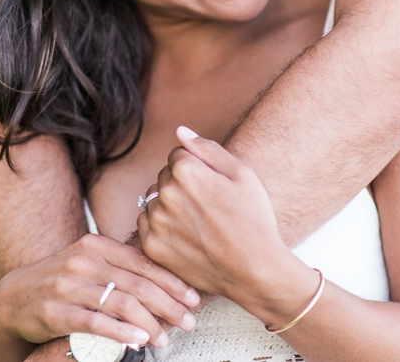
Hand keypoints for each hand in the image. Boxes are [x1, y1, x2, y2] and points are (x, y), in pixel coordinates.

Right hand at [0, 234, 198, 348]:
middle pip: (139, 284)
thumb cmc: (65, 280)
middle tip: (189, 321)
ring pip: (121, 303)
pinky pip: (95, 322)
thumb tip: (170, 282)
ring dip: (149, 323)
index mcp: (99, 245)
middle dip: (169, 305)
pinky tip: (138, 340)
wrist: (14, 297)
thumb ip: (123, 266)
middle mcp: (85, 261)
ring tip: (165, 338)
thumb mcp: (92, 262)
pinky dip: (121, 332)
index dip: (173, 281)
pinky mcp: (55, 311)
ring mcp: (69, 285)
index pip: (145, 262)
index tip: (194, 298)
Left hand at [137, 127, 304, 308]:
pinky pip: (146, 224)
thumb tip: (180, 131)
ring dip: (170, 205)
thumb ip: (207, 148)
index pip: (177, 154)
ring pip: (155, 200)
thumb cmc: (253, 217)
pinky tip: (187, 235)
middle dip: (181, 184)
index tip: (213, 184)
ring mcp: (156, 222)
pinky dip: (162, 226)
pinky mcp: (152, 247)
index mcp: (186, 170)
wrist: (253, 267)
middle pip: (164, 176)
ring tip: (199, 222)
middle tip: (209, 204)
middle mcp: (165, 193)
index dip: (198, 166)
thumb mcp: (242, 173)